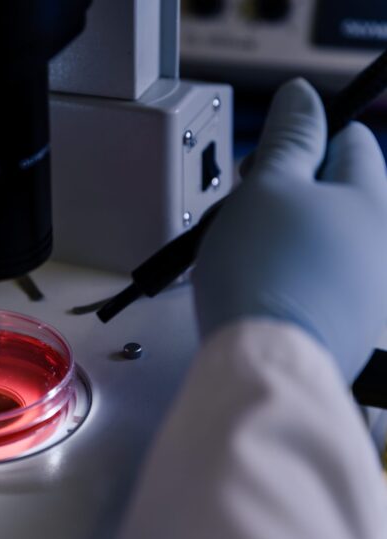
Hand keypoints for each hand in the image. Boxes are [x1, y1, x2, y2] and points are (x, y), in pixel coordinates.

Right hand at [194, 78, 386, 381]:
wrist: (266, 360)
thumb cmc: (266, 274)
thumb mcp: (267, 185)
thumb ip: (289, 136)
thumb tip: (302, 96)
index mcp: (374, 199)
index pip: (349, 138)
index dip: (301, 140)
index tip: (265, 161)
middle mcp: (384, 241)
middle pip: (337, 189)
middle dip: (288, 189)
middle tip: (248, 206)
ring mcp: (371, 286)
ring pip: (324, 235)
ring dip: (285, 232)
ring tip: (246, 250)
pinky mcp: (350, 320)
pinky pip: (320, 276)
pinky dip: (289, 272)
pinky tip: (262, 284)